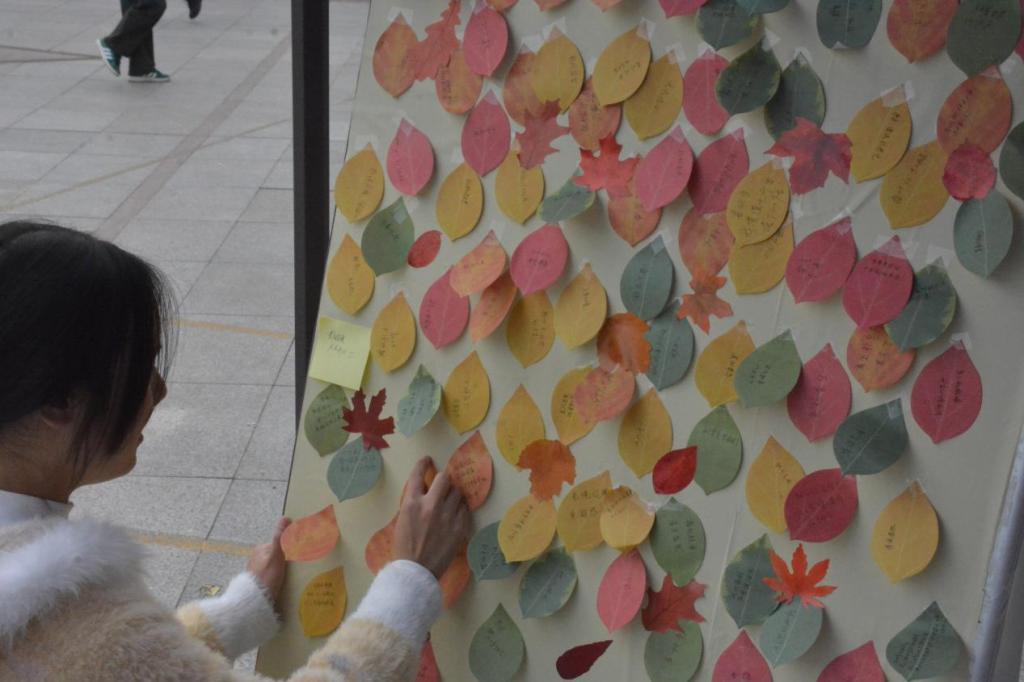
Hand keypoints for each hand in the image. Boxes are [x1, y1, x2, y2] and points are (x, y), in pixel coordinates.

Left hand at [248, 517, 290, 610]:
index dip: (290, 547)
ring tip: (294, 578)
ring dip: (283, 572)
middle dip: (287, 560)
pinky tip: (284, 586)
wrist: (254, 601)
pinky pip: (272, 578)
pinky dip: (278, 580)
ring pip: (274, 568)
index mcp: (260, 550)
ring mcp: (256, 571)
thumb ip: (280, 537)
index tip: (300, 553)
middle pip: (277, 556)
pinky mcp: (258, 584)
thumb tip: (285, 518)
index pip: (279, 544)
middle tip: (299, 568)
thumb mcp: (275, 555)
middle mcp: (256, 559)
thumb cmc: (266, 577)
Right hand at [393, 457, 471, 578]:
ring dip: (453, 494)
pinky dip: (460, 509)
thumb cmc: (404, 548)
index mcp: (412, 503)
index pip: (418, 474)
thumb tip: (423, 493)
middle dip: (444, 479)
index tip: (427, 460)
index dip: (423, 464)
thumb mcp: (402, 521)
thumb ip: (413, 505)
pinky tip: (455, 514)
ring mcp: (447, 516)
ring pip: (457, 493)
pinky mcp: (459, 527)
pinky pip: (464, 509)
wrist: (415, 572)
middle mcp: (431, 506)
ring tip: (450, 501)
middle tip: (443, 485)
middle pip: (444, 479)